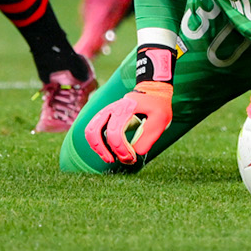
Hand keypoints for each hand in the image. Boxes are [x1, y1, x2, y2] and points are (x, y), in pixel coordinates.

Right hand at [84, 43, 176, 164]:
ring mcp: (106, 111)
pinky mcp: (105, 115)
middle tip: (114, 160)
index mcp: (125, 109)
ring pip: (90, 130)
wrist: (153, 90)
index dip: (121, 149)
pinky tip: (106, 151)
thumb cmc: (157, 105)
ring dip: (96, 147)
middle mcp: (112, 109)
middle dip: (103, 150)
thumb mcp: (160, 120)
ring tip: (108, 158)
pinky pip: (93, 129)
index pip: (115, 133)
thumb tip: (135, 153)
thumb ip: (148, 137)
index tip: (132, 157)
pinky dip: (95, 142)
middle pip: (96, 130)